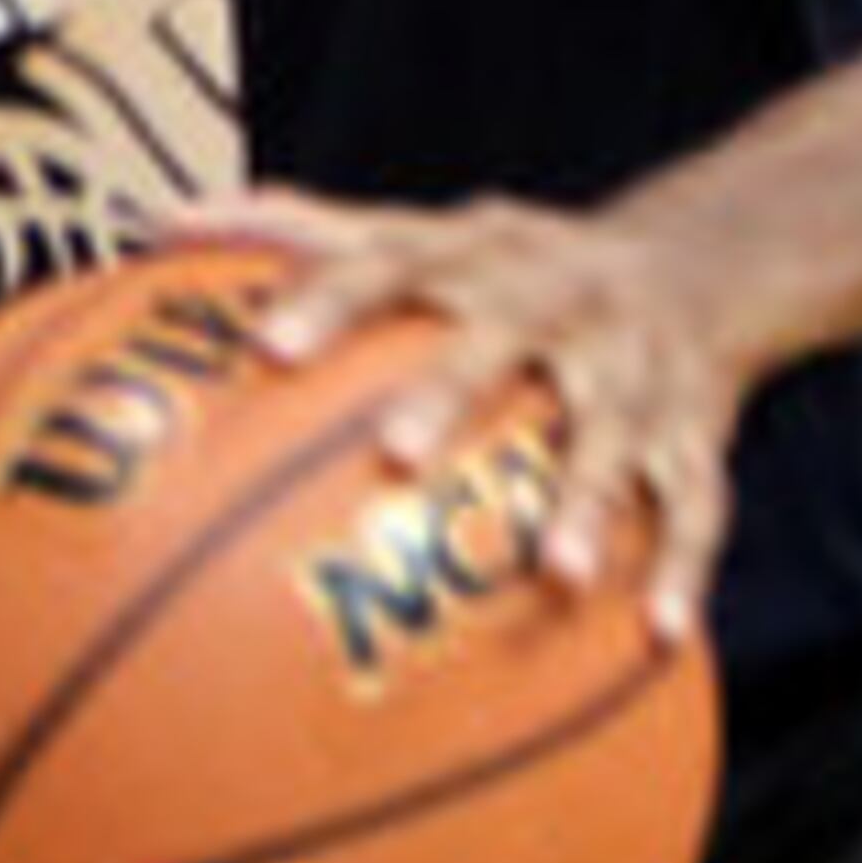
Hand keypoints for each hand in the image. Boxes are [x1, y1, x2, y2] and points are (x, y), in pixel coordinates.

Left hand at [220, 184, 735, 640]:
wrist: (702, 257)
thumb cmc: (508, 266)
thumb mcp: (420, 235)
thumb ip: (297, 230)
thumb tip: (159, 225)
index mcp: (476, 250)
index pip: (394, 257)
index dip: (332, 295)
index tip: (265, 346)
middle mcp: (557, 294)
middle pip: (505, 333)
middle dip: (454, 388)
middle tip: (395, 455)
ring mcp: (634, 361)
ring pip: (613, 428)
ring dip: (591, 498)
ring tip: (559, 574)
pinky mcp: (697, 425)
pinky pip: (697, 500)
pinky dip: (683, 568)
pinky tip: (659, 637)